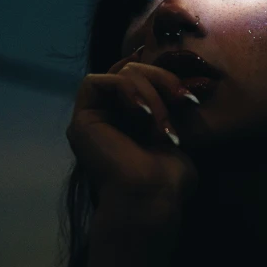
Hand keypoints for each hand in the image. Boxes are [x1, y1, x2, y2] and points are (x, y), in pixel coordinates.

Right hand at [65, 50, 198, 232]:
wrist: (152, 198)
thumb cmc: (169, 178)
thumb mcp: (178, 131)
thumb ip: (173, 106)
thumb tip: (184, 84)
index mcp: (129, 121)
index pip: (137, 78)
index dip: (156, 69)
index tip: (180, 79)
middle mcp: (108, 118)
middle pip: (130, 70)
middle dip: (161, 78)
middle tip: (182, 99)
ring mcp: (93, 119)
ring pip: (118, 73)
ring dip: (149, 90)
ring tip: (162, 122)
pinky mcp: (82, 120)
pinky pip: (97, 82)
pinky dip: (125, 88)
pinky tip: (142, 111)